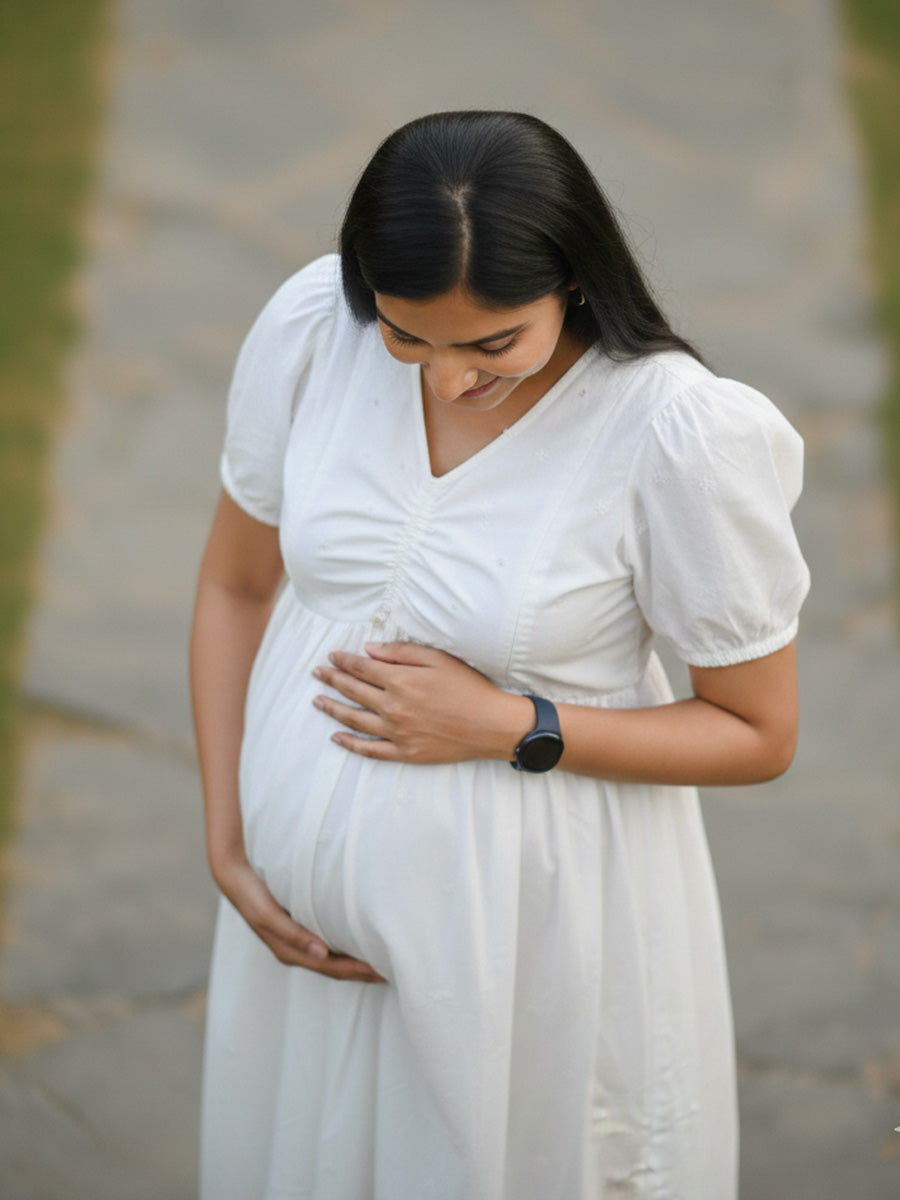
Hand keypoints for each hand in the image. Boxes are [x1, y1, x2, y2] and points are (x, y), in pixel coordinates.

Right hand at [212, 853, 384, 982]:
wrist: (235, 877)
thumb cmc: (252, 896)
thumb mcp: (269, 914)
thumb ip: (294, 933)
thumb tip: (322, 952)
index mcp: (290, 951)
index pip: (332, 967)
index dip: (357, 971)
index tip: (382, 971)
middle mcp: (296, 950)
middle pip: (335, 967)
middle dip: (362, 971)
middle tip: (392, 970)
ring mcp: (298, 941)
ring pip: (333, 958)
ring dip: (356, 962)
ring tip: (382, 960)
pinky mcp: (300, 929)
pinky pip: (328, 944)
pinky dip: (346, 948)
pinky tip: (359, 942)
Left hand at [312, 641, 532, 763]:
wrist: (492, 725)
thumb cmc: (469, 687)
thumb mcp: (439, 659)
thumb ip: (401, 652)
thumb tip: (370, 649)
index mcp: (401, 681)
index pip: (362, 668)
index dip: (344, 661)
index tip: (331, 657)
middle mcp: (393, 707)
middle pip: (353, 691)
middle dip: (332, 680)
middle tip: (317, 674)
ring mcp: (396, 733)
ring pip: (354, 720)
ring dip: (333, 709)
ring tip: (317, 701)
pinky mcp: (404, 752)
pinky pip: (369, 750)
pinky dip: (350, 744)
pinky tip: (336, 737)